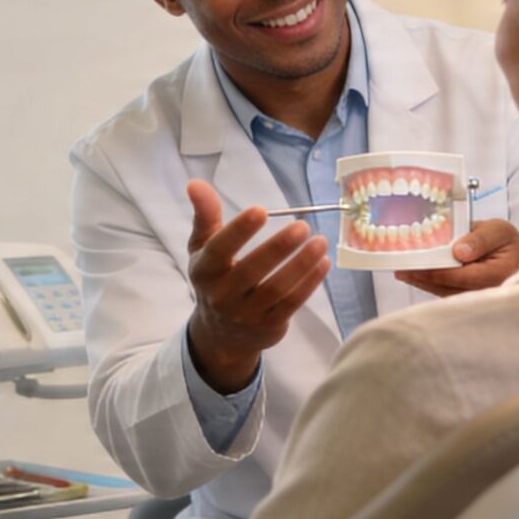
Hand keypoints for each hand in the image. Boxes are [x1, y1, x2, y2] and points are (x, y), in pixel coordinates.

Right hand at [185, 180, 328, 391]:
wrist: (221, 335)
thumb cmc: (215, 280)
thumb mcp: (203, 249)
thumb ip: (204, 216)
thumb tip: (195, 183)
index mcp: (205, 271)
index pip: (219, 249)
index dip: (239, 230)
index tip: (261, 210)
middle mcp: (222, 295)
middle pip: (253, 270)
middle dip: (279, 247)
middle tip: (303, 226)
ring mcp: (247, 314)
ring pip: (277, 288)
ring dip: (302, 264)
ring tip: (320, 242)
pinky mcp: (269, 326)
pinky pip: (292, 303)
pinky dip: (310, 283)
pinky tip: (323, 263)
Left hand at [395, 218, 518, 297]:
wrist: (518, 261)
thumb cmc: (508, 245)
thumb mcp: (499, 231)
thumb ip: (480, 238)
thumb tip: (458, 250)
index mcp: (497, 273)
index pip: (459, 276)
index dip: (435, 271)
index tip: (415, 265)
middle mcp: (487, 292)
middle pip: (448, 288)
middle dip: (423, 278)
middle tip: (402, 269)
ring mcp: (479, 300)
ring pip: (446, 294)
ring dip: (424, 284)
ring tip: (404, 272)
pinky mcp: (470, 301)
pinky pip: (448, 295)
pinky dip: (432, 286)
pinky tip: (418, 277)